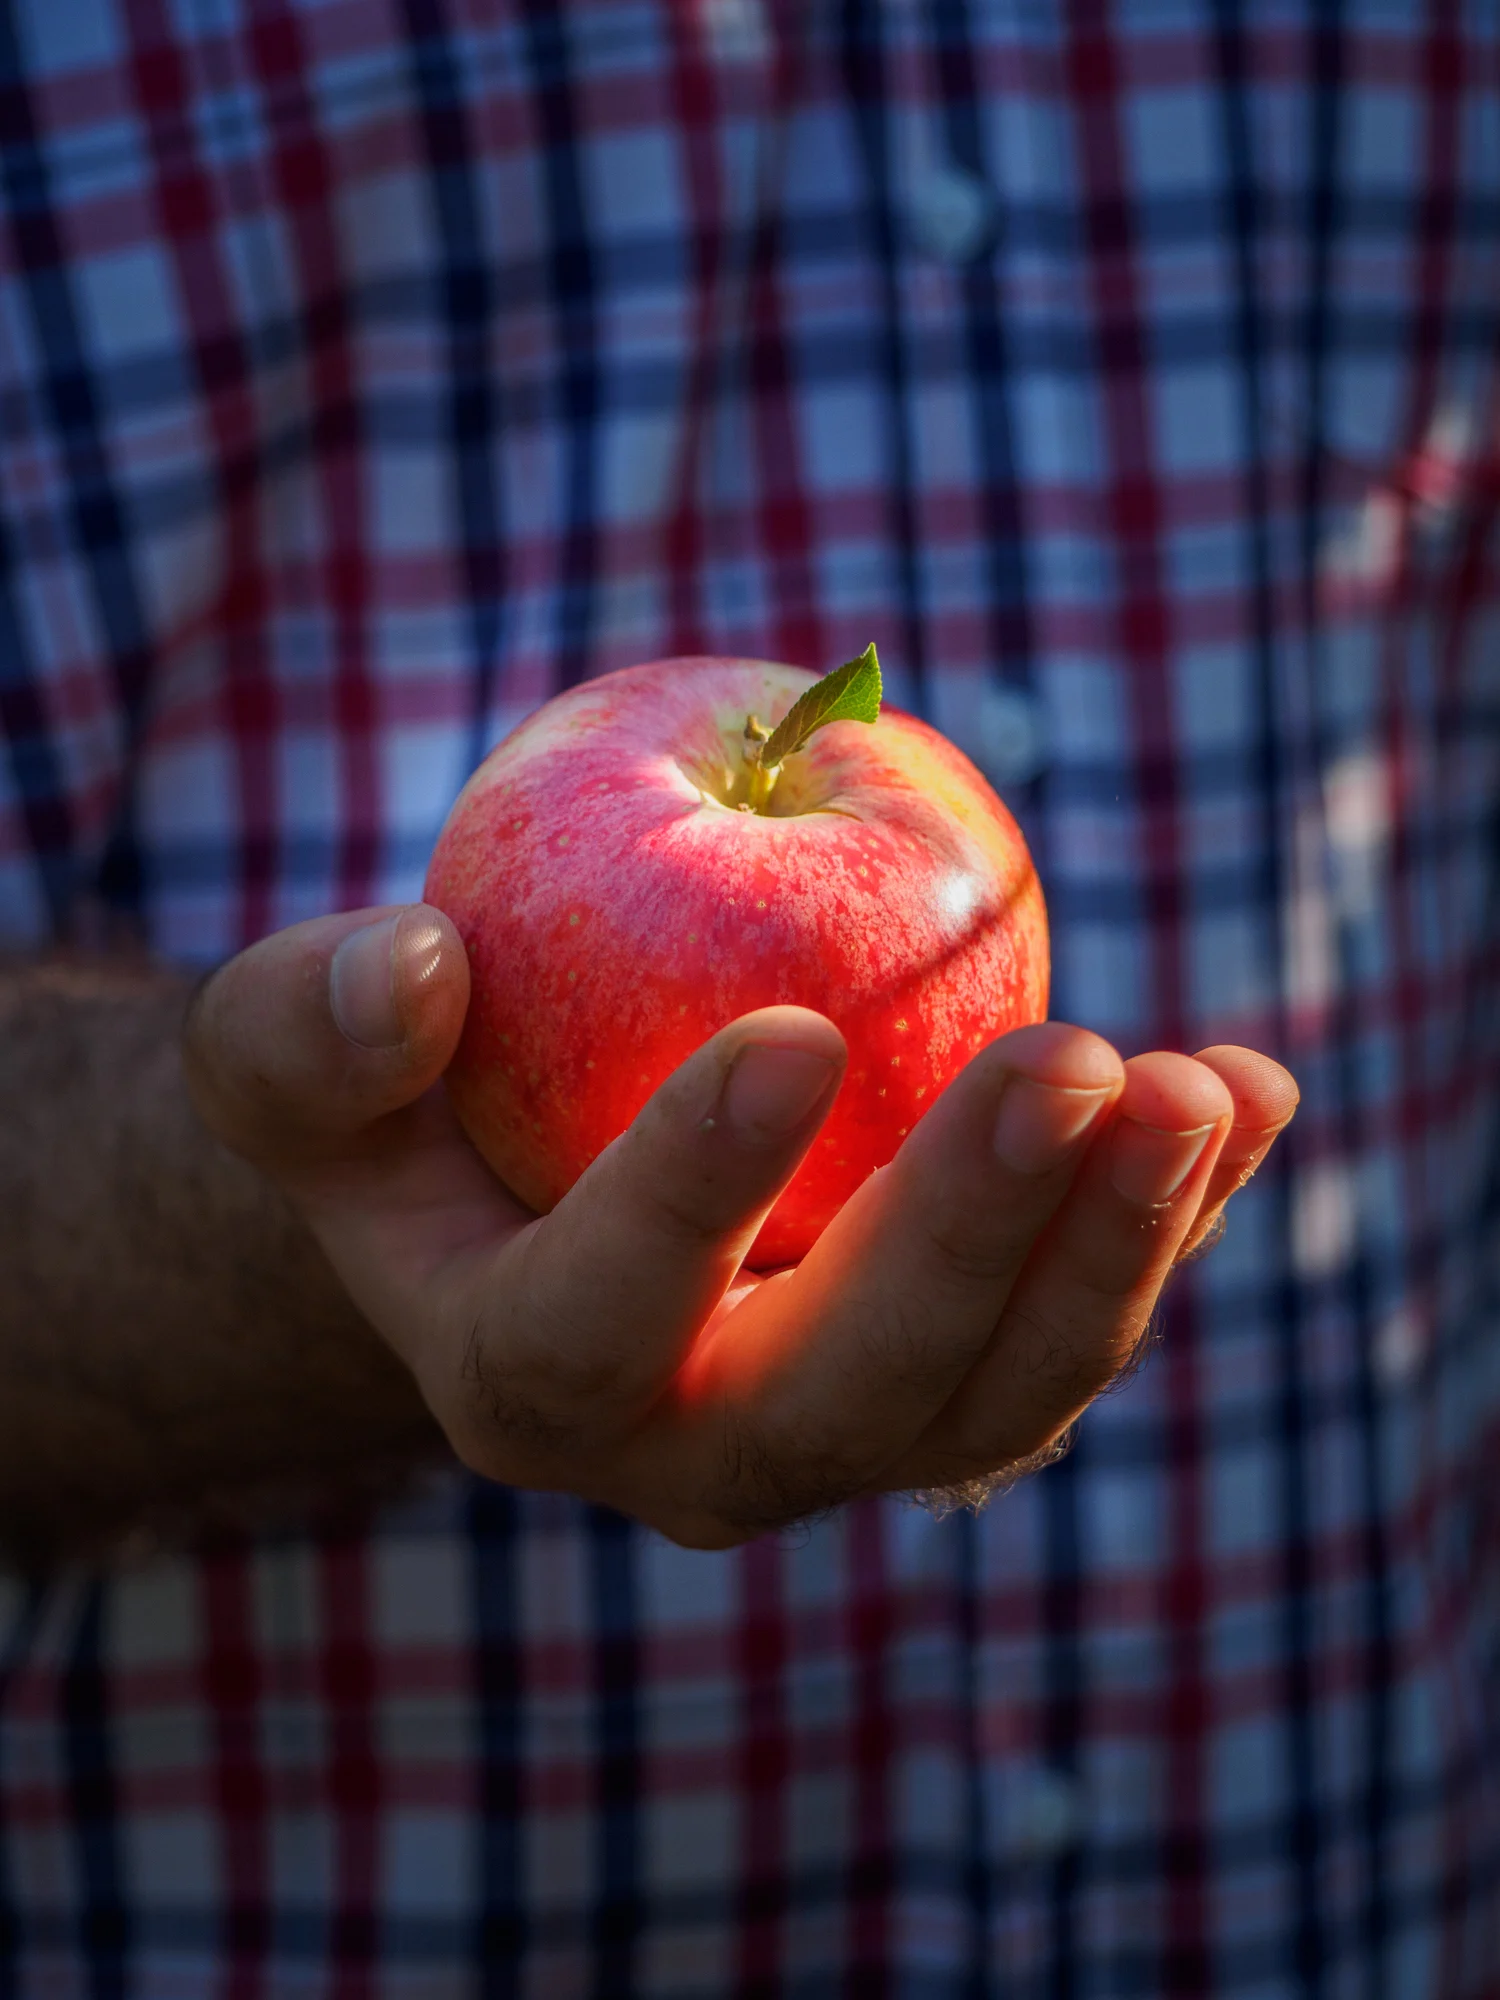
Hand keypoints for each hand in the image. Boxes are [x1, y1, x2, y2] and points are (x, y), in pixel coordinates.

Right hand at [185, 905, 1296, 1545]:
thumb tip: (413, 969)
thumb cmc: (402, 1107)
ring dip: (1115, 1249)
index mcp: (521, 1381)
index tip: (789, 1033)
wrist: (524, 1191)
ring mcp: (846, 1431)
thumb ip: (310, 1029)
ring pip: (999, 1397)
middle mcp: (694, 1452)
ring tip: (1202, 1085)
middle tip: (1074, 1064)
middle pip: (845, 1398)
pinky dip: (1169, 1219)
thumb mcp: (293, 1055)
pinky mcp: (956, 1376)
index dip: (685, 1198)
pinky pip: (1076, 1325)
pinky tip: (1249, 1092)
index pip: (594, 1327)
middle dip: (969, 1243)